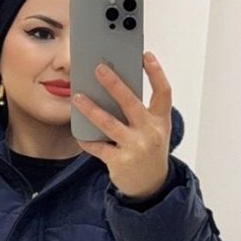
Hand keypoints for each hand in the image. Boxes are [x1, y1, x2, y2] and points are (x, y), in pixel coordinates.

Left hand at [72, 52, 171, 199]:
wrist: (151, 185)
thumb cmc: (149, 149)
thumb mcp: (153, 129)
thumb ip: (140, 110)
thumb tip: (113, 86)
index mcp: (161, 120)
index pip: (163, 92)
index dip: (156, 73)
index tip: (145, 56)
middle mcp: (150, 132)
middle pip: (131, 103)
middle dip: (114, 84)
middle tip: (99, 68)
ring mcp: (136, 147)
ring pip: (110, 124)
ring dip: (92, 109)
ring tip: (77, 97)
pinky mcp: (120, 162)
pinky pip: (99, 147)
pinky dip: (87, 140)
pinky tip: (78, 134)